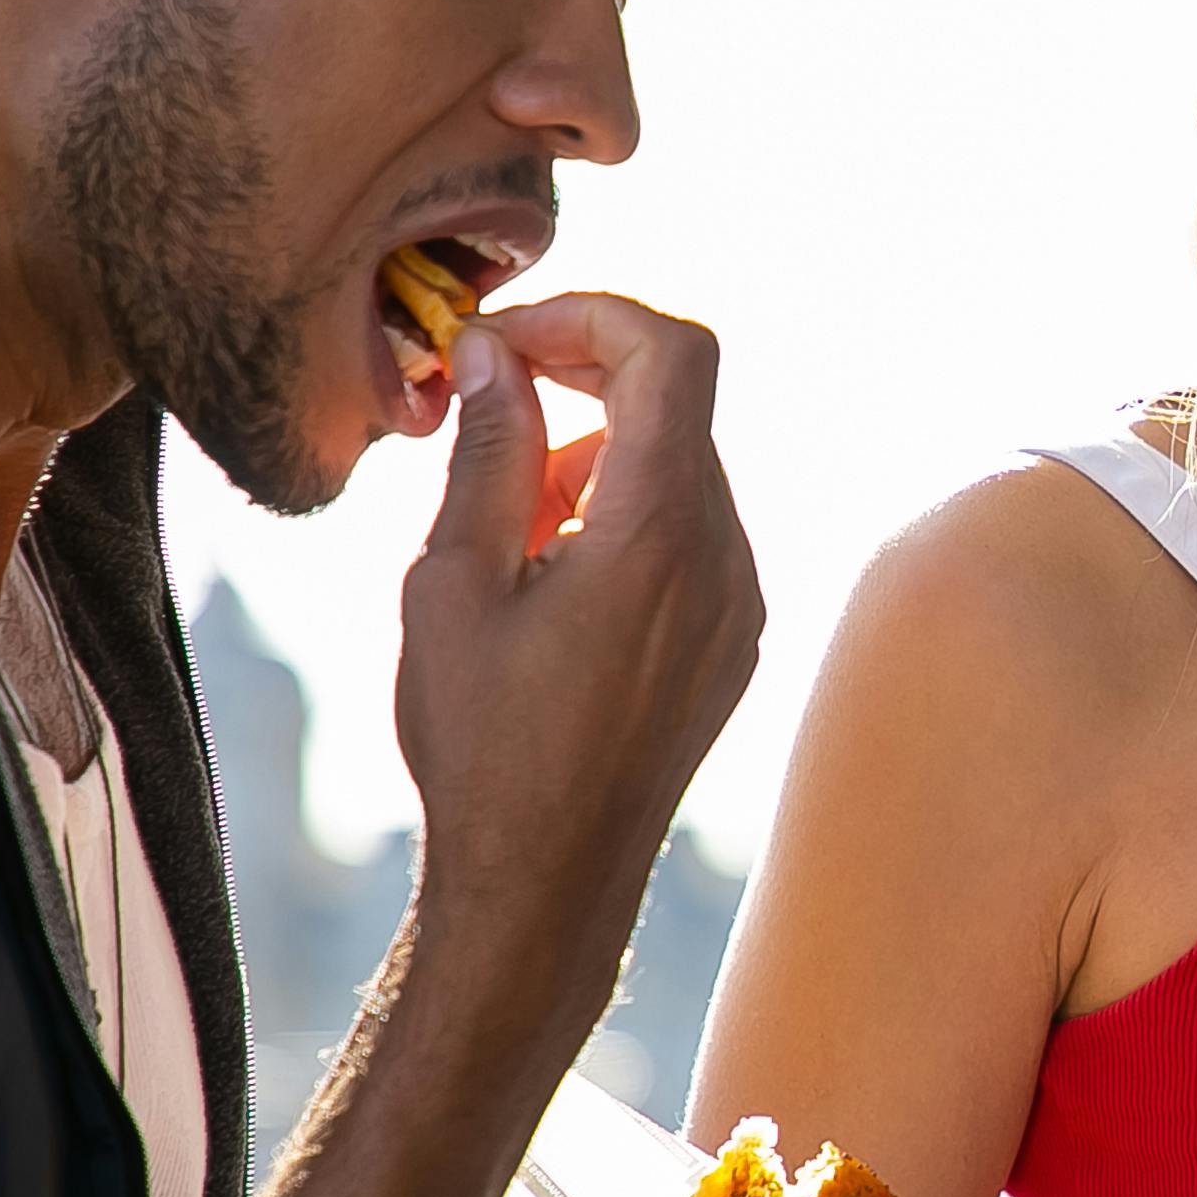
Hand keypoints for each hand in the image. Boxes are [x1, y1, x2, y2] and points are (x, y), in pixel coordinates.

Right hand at [394, 294, 763, 999]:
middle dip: (584, 374)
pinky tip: (552, 571)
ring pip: (684, 465)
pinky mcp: (737, 637)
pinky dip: (627, 509)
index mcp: (660, 533)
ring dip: (599, 450)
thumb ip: (489, 453)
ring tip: (508, 520)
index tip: (505, 340)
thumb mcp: (453, 583)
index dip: (590, 316)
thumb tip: (497, 354)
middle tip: (489, 392)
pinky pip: (695, 531)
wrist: (547, 881)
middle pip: (682, 400)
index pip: (673, 352)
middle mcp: (726, 557)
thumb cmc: (483, 744)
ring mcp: (743, 600)